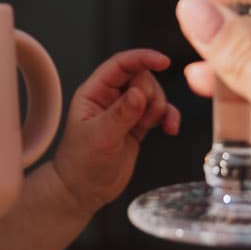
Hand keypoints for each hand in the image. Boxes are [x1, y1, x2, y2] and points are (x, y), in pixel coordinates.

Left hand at [52, 49, 180, 214]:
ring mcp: (125, 111)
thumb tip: (140, 93)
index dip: (142, 58)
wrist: (84, 191)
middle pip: (141, 77)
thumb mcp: (100, 137)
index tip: (163, 60)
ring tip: (150, 126)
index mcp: (94, 92)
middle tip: (144, 116)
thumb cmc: (81, 164)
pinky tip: (170, 129)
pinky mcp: (137, 126)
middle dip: (151, 93)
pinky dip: (168, 117)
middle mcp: (110, 98)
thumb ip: (121, 114)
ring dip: (160, 107)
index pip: (120, 65)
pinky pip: (159, 112)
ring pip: (153, 94)